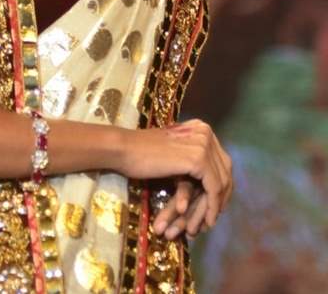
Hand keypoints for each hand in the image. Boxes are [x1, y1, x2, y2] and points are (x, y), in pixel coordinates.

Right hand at [113, 118, 232, 229]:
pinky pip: (213, 188)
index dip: (222, 184)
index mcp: (201, 127)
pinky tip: (207, 220)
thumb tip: (210, 179)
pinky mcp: (198, 159)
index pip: (221, 160)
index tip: (216, 203)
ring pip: (221, 182)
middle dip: (223, 196)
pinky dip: (212, 207)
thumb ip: (192, 157)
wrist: (125, 149)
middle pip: (225, 170)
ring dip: (216, 206)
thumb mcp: (175, 151)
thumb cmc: (142, 152)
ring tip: (210, 222)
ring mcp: (203, 144)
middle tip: (215, 215)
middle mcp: (205, 132)